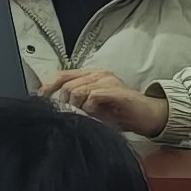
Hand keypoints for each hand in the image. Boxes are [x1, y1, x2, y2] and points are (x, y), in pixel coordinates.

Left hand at [43, 69, 166, 137]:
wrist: (149, 116)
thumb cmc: (121, 113)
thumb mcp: (95, 107)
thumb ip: (78, 103)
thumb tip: (57, 108)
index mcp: (92, 75)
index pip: (63, 75)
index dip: (49, 86)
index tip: (41, 99)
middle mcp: (99, 74)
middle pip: (67, 83)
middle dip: (63, 102)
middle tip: (67, 115)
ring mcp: (108, 81)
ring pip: (78, 89)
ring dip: (76, 106)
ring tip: (83, 116)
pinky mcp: (116, 91)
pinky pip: (93, 96)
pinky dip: (89, 108)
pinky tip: (94, 115)